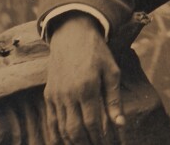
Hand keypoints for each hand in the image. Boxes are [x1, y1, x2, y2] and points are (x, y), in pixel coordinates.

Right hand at [44, 13, 125, 143]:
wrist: (72, 34)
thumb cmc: (97, 52)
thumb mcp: (111, 71)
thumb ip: (114, 99)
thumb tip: (120, 124)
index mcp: (87, 87)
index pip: (93, 122)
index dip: (100, 138)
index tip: (108, 143)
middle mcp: (69, 94)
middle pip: (75, 130)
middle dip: (86, 143)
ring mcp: (56, 95)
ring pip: (61, 128)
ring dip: (72, 141)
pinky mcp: (49, 94)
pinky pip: (51, 120)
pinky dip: (56, 134)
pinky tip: (65, 141)